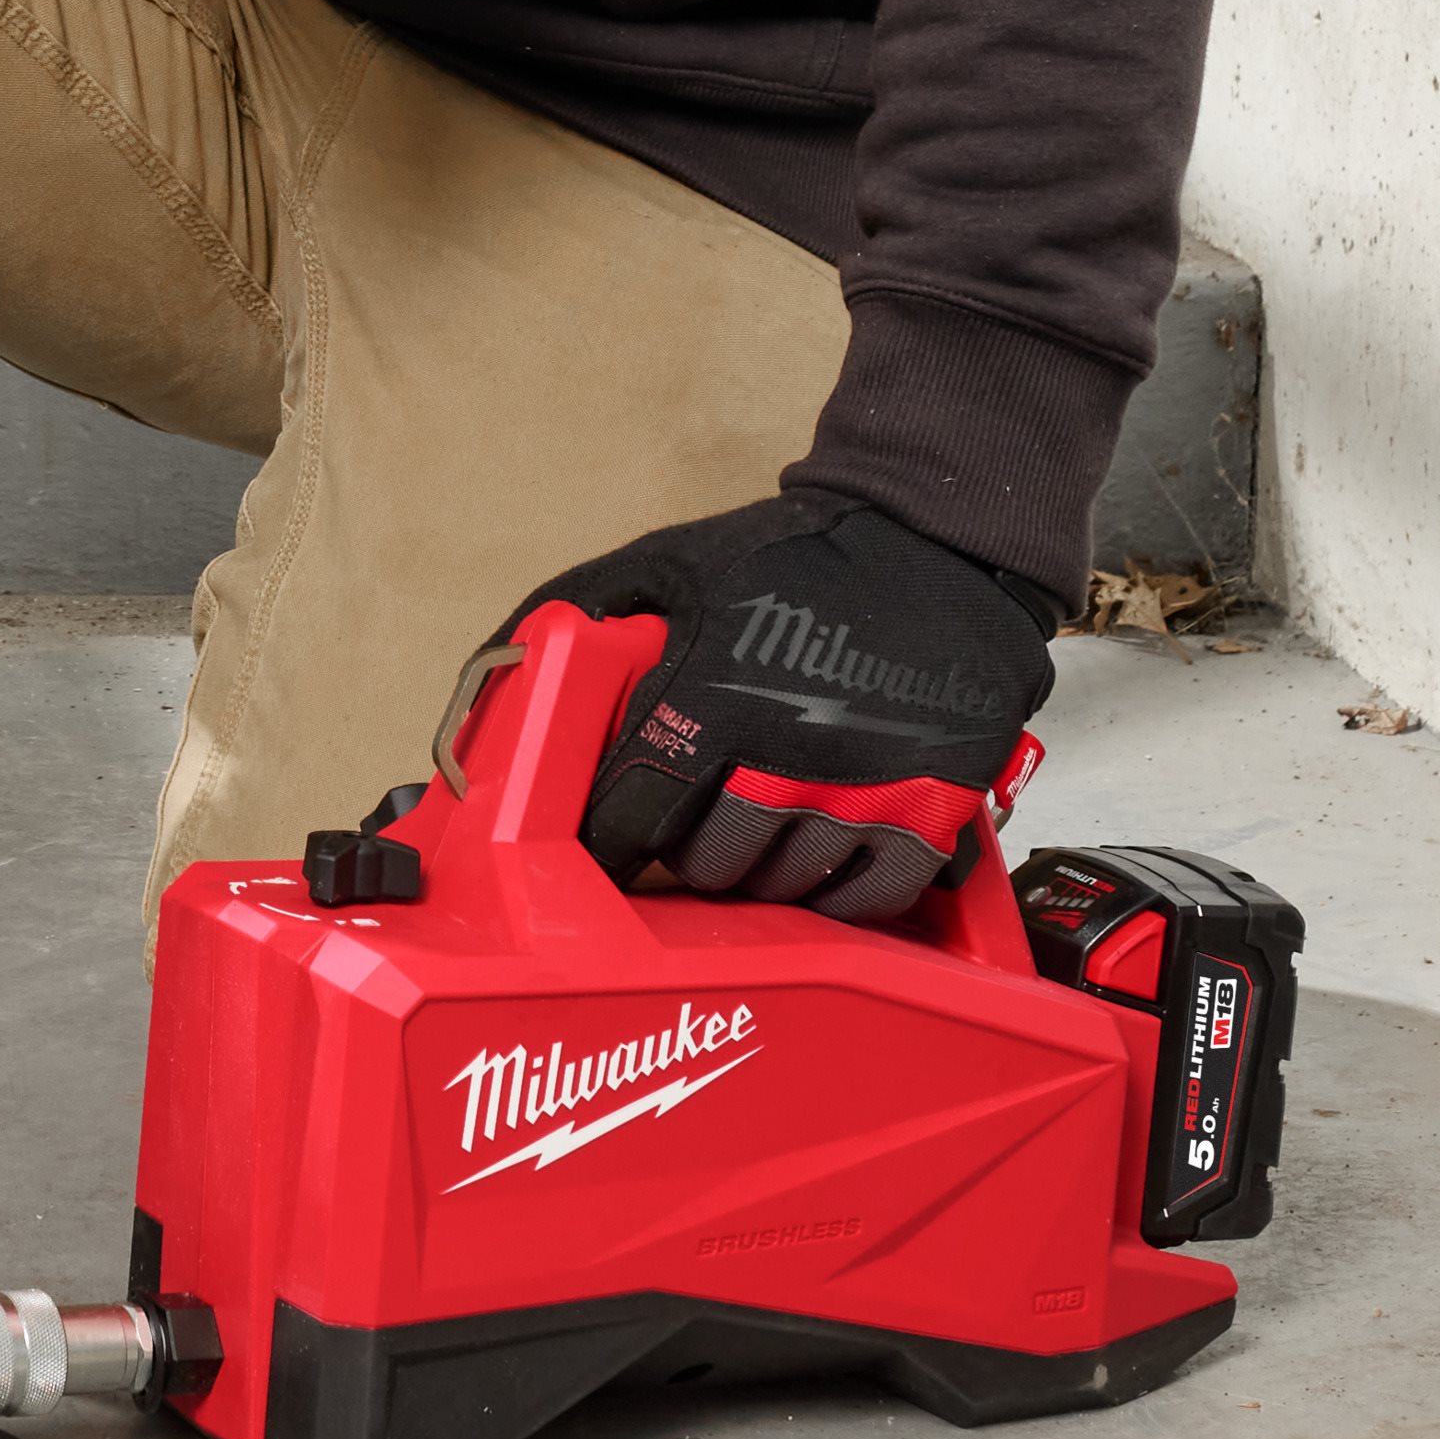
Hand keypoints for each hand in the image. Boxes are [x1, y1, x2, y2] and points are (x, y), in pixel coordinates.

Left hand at [504, 494, 1055, 921]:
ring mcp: (863, 790)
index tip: (612, 838)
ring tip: (759, 826)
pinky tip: (824, 854)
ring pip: (780, 886)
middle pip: (705, 864)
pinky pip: (868, 896)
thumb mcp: (672, 562)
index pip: (629, 816)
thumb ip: (582, 611)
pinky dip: (839, 891)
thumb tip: (500, 663)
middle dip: (687, 849)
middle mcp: (785, 756)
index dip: (610, 837)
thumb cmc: (794, 554)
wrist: (939, 542)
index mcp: (712, 698)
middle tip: (695, 820)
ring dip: (760, 868)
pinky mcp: (933, 807)